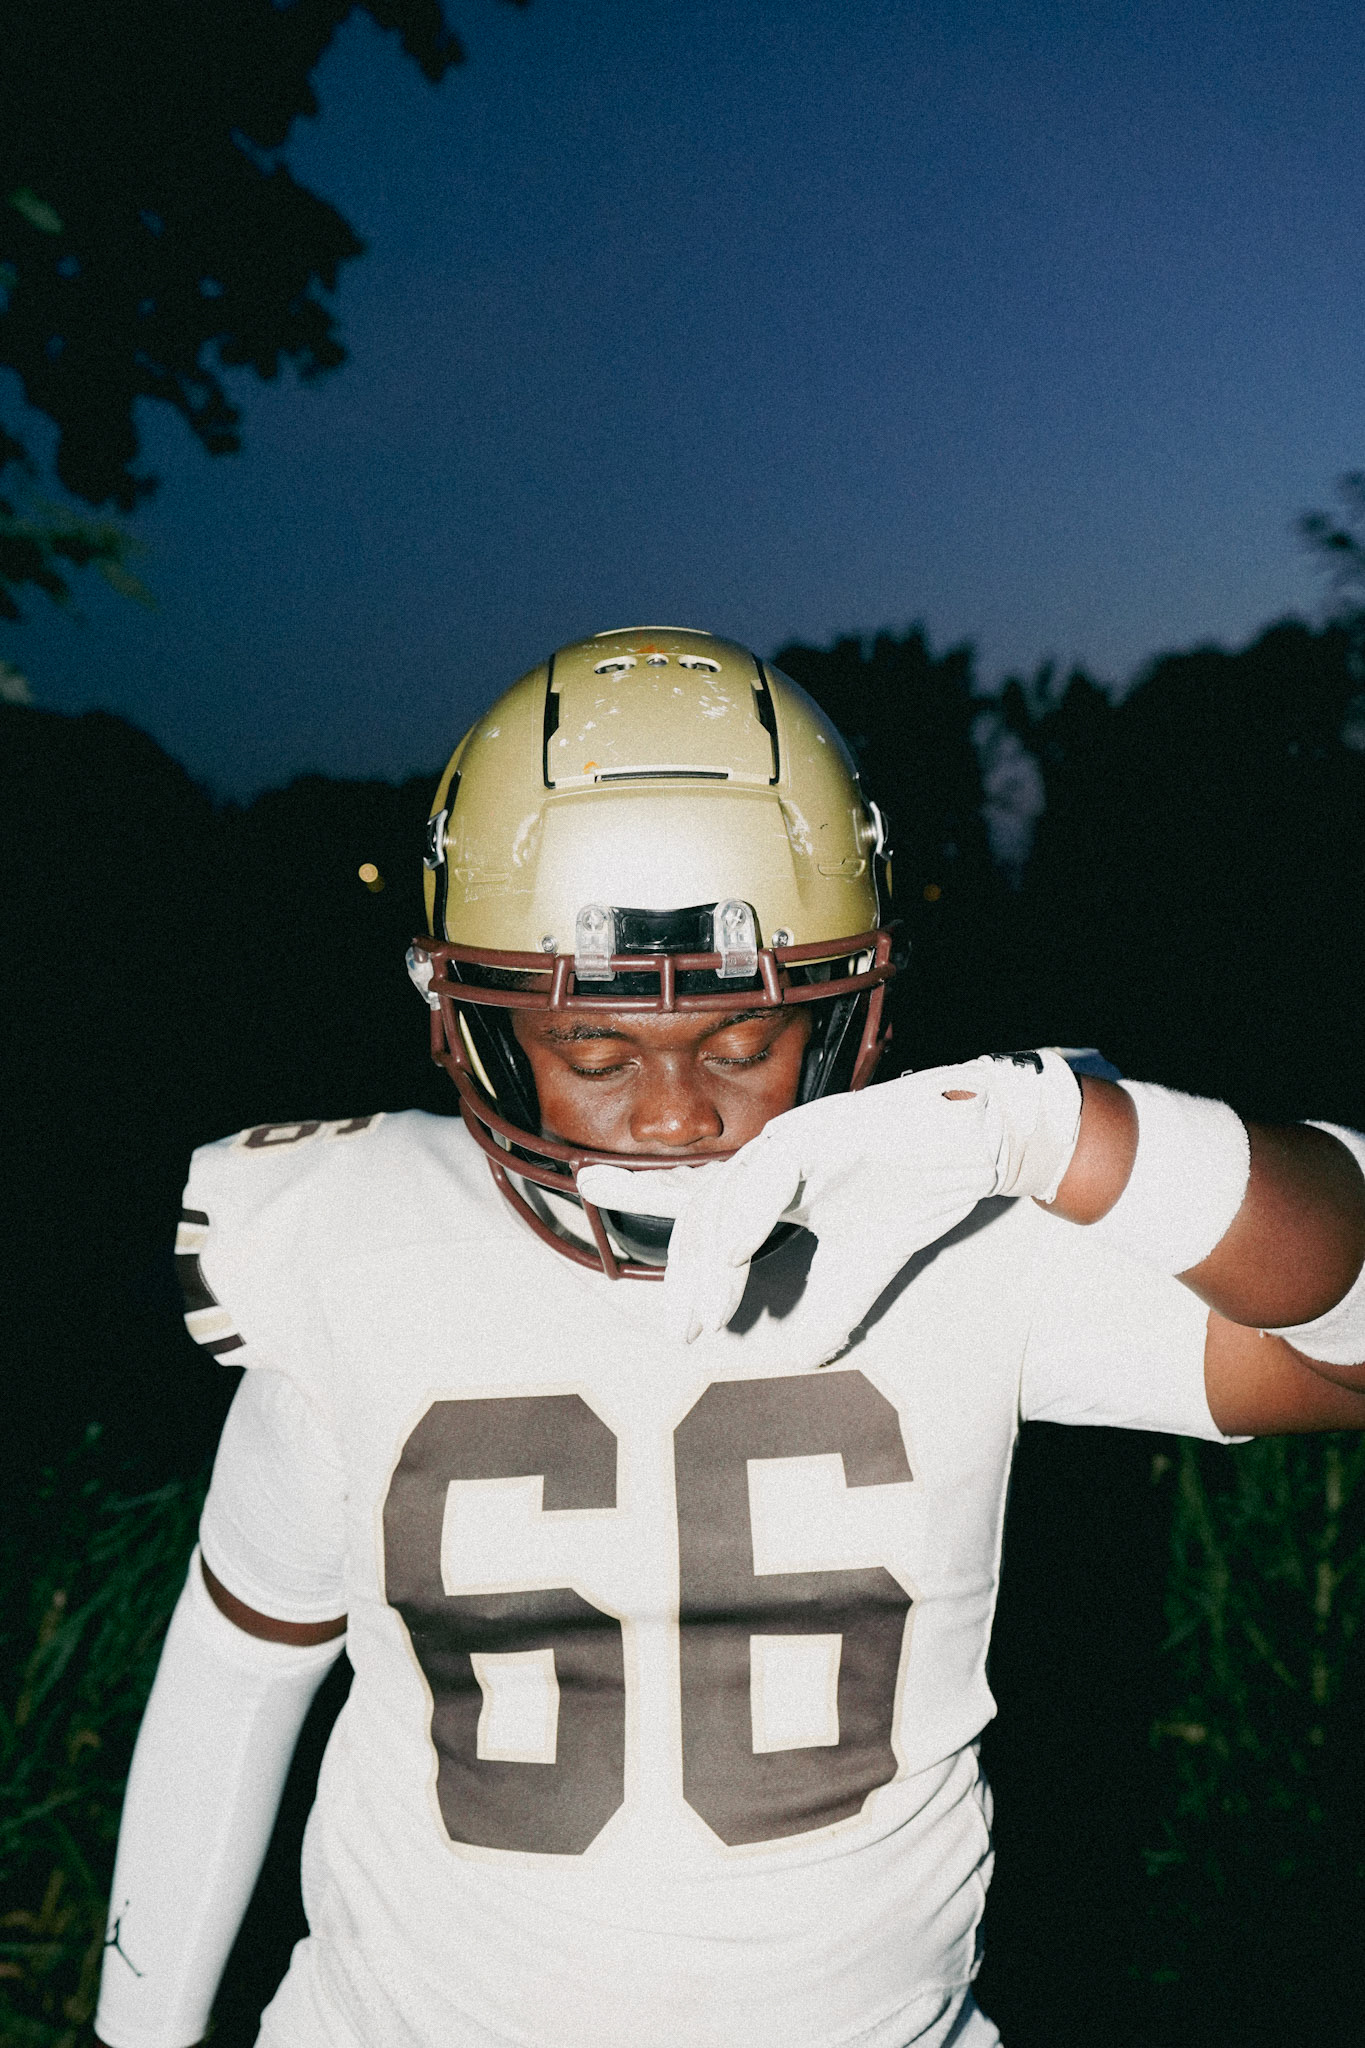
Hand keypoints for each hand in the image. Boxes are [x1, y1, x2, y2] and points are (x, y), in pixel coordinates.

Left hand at [642, 1052, 1080, 1367]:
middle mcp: (772, 1156)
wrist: (979, 1145)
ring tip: (705, 1311)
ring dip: (711, 1258)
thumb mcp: (863, 1267)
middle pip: (704, 1213)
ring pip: (730, 1194)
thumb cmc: (913, 1189)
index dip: (637, 1190)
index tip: (585, 1187)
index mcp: (771, 1184)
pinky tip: (734, 1246)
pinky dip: (749, 1209)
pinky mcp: (830, 1127)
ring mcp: (797, 1138)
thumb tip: (801, 1362)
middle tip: (679, 1332)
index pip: (693, 1192)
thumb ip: (826, 1308)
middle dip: (684, 1278)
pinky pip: (775, 1168)